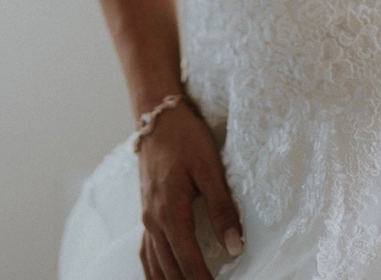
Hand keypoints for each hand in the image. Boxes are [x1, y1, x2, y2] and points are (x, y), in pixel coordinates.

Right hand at [137, 105, 243, 279]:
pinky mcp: (145, 211)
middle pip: (170, 269)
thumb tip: (235, 247)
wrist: (157, 116)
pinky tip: (162, 279)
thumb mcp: (210, 168)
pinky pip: (145, 251)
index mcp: (170, 211)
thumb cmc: (186, 138)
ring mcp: (146, 216)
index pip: (189, 261)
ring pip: (154, 264)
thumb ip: (222, 209)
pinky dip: (153, 271)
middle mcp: (153, 219)